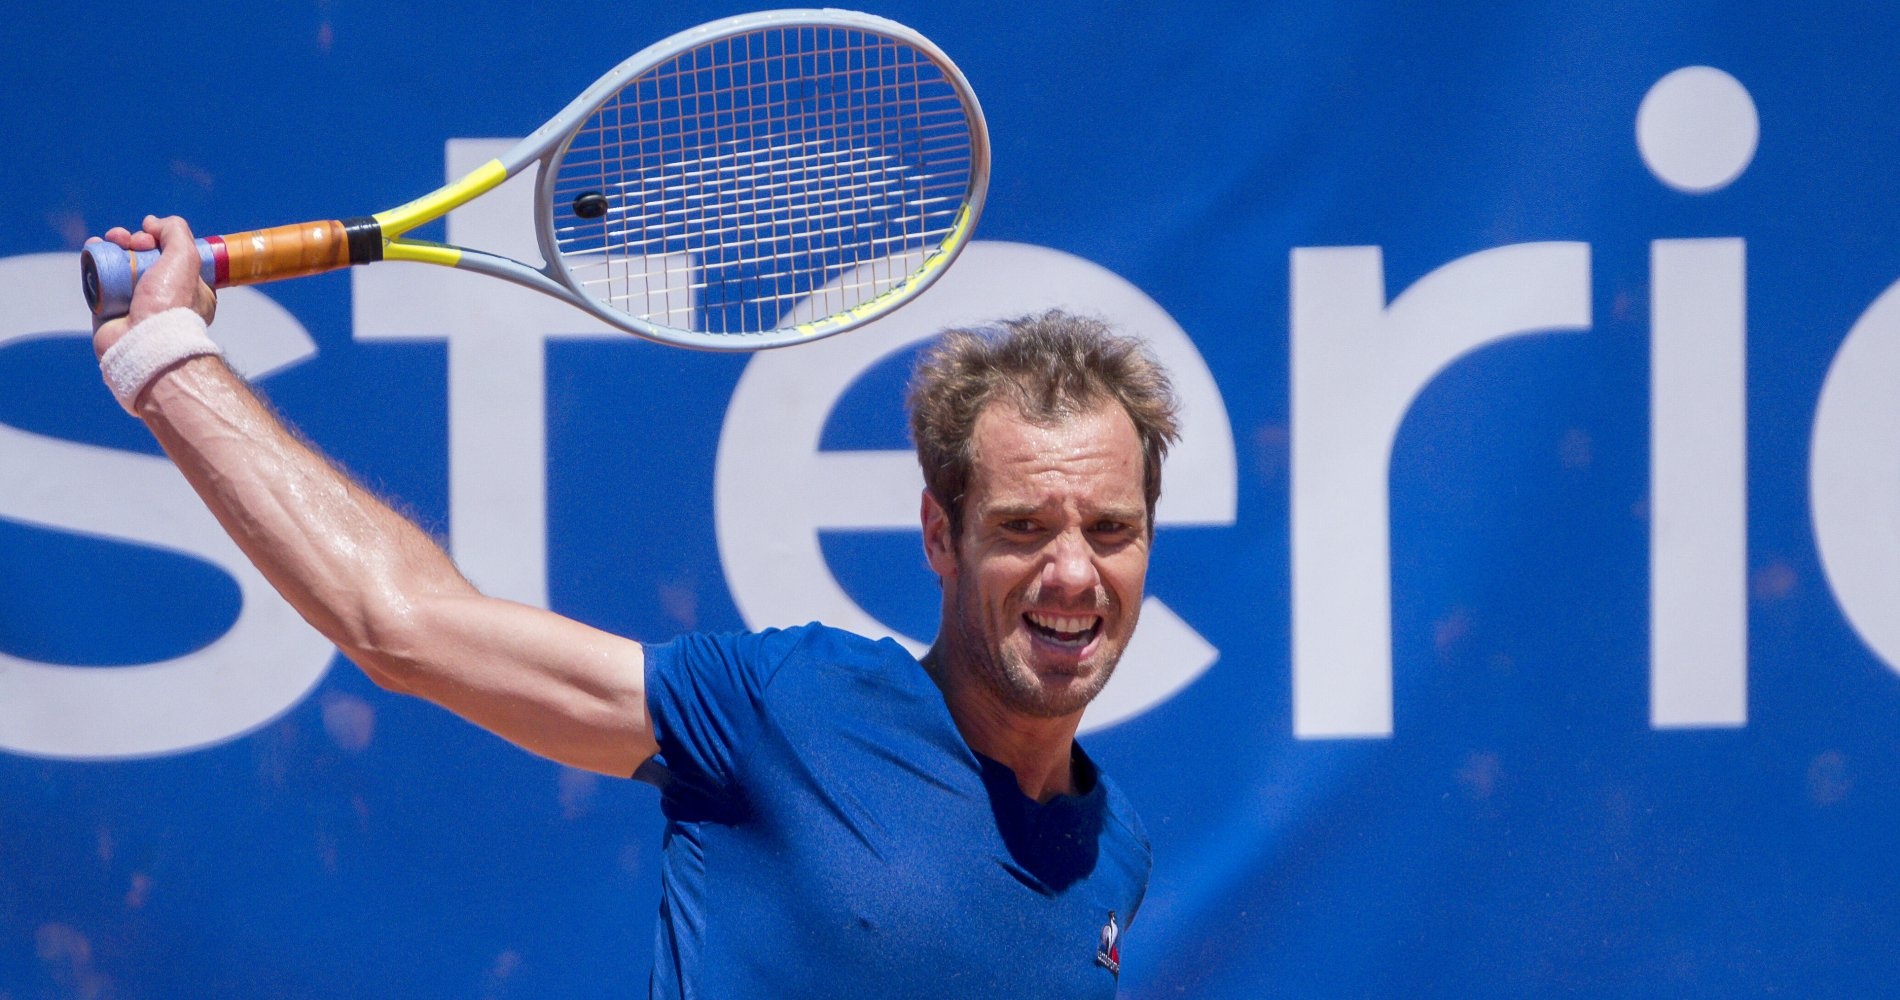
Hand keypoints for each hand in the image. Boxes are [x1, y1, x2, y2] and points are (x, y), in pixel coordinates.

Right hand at [88, 215, 217, 358]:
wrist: (144, 343)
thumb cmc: (171, 302)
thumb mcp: (186, 257)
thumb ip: (176, 231)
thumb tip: (152, 222)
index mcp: (191, 290)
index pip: (174, 256)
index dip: (160, 240)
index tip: (152, 235)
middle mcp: (163, 296)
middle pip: (145, 257)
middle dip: (135, 240)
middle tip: (131, 241)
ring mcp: (134, 302)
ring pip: (121, 265)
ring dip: (114, 245)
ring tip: (110, 239)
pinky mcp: (107, 308)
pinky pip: (99, 278)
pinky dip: (94, 259)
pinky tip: (93, 246)